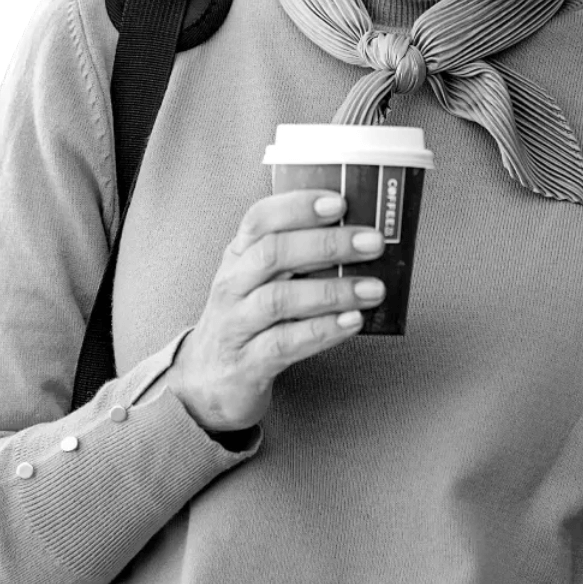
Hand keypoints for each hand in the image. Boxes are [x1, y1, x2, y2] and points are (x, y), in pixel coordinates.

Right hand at [164, 189, 386, 433]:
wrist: (209, 381)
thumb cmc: (248, 318)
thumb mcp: (263, 279)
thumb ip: (301, 256)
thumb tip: (362, 236)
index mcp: (239, 254)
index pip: (261, 218)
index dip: (299, 207)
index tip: (340, 202)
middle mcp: (233, 285)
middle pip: (273, 254)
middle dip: (327, 244)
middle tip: (372, 243)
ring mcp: (235, 325)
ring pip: (280, 299)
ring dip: (333, 291)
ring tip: (373, 289)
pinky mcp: (245, 364)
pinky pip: (284, 344)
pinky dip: (322, 331)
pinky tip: (353, 322)